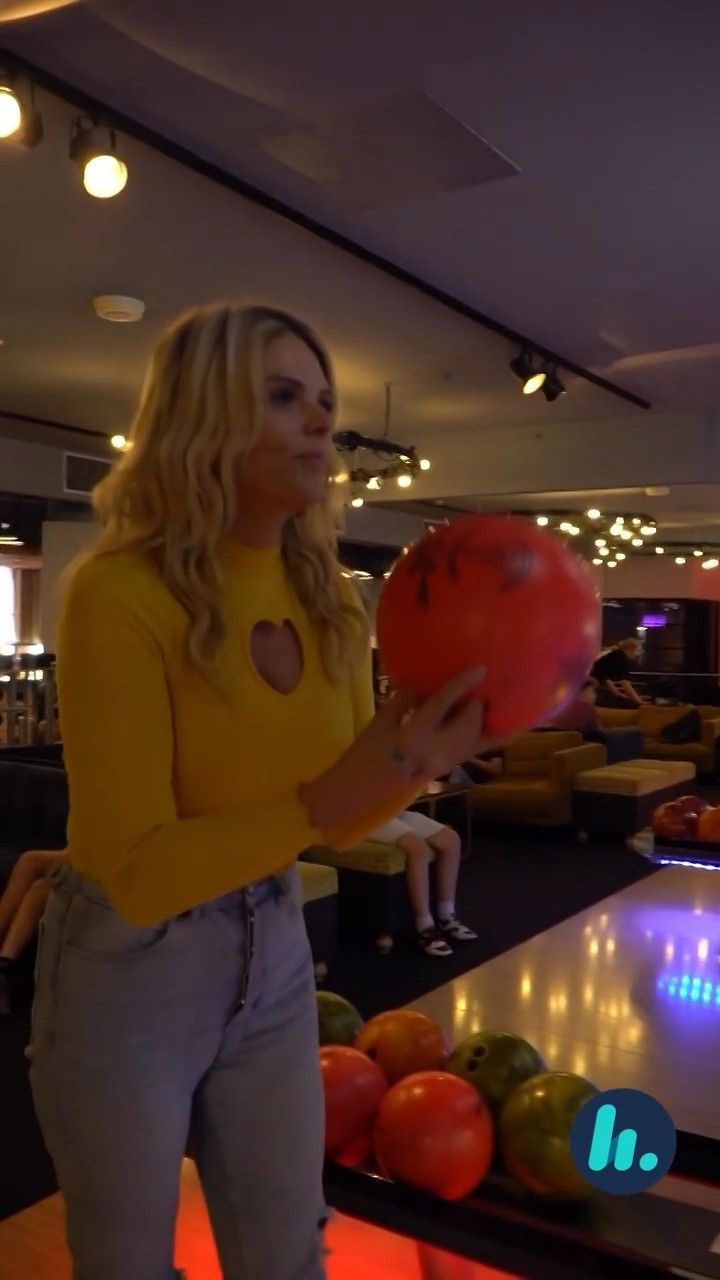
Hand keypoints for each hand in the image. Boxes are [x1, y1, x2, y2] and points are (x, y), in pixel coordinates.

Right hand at [300, 667, 507, 833]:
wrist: (361, 790)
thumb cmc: (366, 752)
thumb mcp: (380, 721)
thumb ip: (403, 699)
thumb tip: (424, 680)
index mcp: (412, 736)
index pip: (442, 705)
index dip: (461, 684)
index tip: (480, 668)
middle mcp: (433, 752)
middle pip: (467, 725)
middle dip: (477, 704)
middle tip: (478, 685)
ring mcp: (443, 764)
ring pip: (475, 740)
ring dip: (484, 719)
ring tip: (491, 700)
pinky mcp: (446, 769)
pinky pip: (473, 752)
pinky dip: (490, 740)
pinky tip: (508, 730)